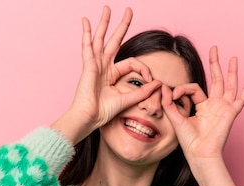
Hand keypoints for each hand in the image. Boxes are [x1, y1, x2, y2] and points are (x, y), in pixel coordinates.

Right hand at [52, 6, 161, 142]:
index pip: (132, 62)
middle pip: (114, 41)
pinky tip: (85, 21)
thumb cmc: (104, 112)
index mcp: (112, 74)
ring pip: (101, 38)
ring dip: (104, 23)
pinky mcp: (89, 65)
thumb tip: (158, 83)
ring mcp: (95, 64)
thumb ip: (143, 91)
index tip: (150, 78)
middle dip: (122, 26)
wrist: (90, 118)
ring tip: (107, 8)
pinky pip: (87, 46)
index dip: (143, 68)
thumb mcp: (128, 99)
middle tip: (129, 11)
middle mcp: (103, 66)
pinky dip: (86, 33)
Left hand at [162, 46, 243, 161]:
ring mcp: (224, 109)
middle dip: (215, 64)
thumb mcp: (176, 119)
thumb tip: (163, 88)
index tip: (173, 94)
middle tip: (214, 49)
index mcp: (202, 107)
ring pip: (230, 85)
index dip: (182, 89)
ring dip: (231, 71)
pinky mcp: (230, 113)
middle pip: (216, 80)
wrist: (200, 154)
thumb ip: (169, 103)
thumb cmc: (189, 142)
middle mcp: (214, 106)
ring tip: (233, 58)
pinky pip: (241, 99)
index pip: (195, 88)